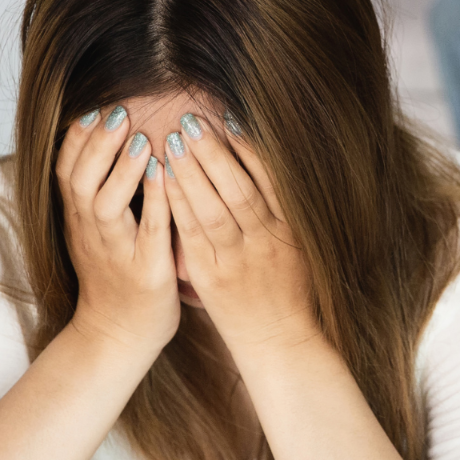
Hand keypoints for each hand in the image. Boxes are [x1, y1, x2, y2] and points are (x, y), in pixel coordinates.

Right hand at [57, 107, 178, 354]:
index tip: (92, 107)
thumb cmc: (111, 274)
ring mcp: (116, 251)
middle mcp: (91, 232)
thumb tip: (99, 139)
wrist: (118, 335)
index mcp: (78, 220)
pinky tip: (165, 175)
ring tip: (139, 138)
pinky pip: (148, 232)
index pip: (65, 171)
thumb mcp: (91, 231)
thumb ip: (94, 190)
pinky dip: (154, 202)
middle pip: (81, 182)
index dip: (77, 140)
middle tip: (117, 111)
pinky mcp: (146, 270)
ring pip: (107, 205)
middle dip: (97, 144)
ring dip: (122, 170)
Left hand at [163, 115, 314, 354]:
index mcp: (290, 228)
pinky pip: (192, 234)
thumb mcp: (295, 244)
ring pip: (213, 208)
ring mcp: (238, 259)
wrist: (280, 342)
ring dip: (191, 171)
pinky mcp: (213, 276)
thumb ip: (278, 208)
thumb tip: (256, 161)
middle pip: (237, 187)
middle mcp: (266, 240)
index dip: (248, 146)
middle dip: (213, 151)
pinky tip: (164, 180)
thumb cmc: (288, 289)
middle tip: (191, 119)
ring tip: (172, 140)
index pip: (269, 178)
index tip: (228, 117)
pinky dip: (179, 204)